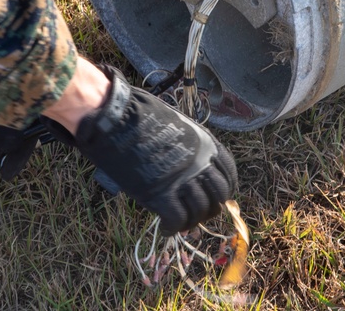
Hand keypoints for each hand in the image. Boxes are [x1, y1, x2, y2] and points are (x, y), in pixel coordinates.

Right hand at [43, 67, 237, 234]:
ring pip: (198, 213)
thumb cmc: (140, 116)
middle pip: (217, 198)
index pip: (229, 174)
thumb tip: (190, 167)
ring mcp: (183, 180)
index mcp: (206, 144)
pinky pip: (177, 220)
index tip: (215, 199)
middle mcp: (200, 163)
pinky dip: (172, 228)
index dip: (224, 191)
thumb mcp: (177, 125)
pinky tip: (166, 228)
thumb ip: (189, 147)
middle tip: (196, 215)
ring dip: (190, 222)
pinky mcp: (162, 195)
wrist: (115, 119)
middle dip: (209, 209)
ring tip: (178, 223)